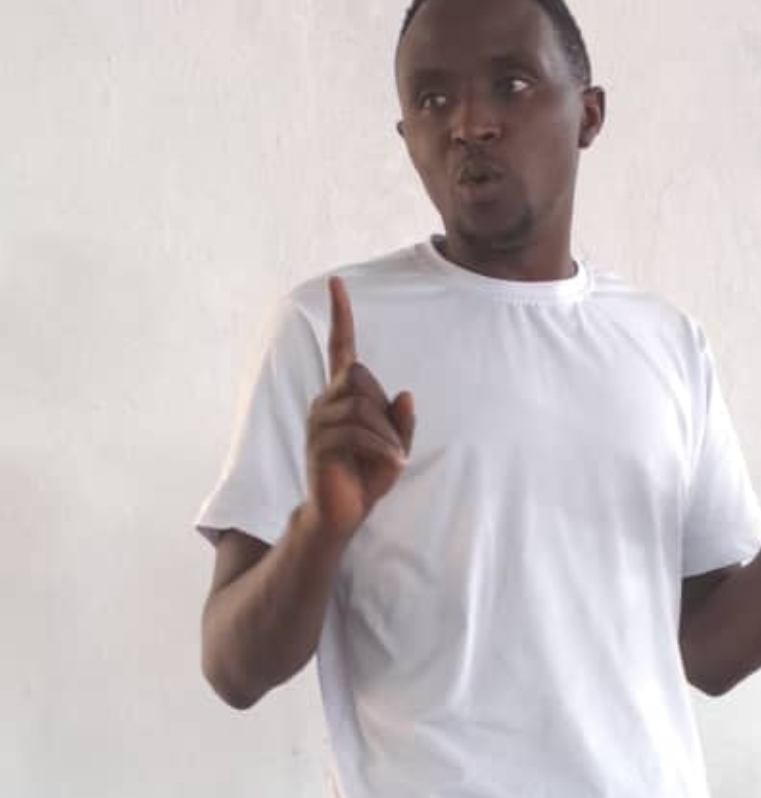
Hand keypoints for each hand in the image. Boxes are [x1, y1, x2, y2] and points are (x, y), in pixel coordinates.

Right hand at [304, 277, 415, 542]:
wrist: (341, 513)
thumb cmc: (367, 476)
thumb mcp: (395, 446)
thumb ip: (401, 421)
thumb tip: (405, 394)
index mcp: (341, 396)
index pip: (340, 348)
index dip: (340, 316)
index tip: (336, 283)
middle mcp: (325, 401)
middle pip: (361, 376)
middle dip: (384, 409)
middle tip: (394, 445)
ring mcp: (318, 421)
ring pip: (361, 403)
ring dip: (386, 432)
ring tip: (392, 458)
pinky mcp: (319, 443)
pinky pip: (356, 431)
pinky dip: (382, 445)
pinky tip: (392, 462)